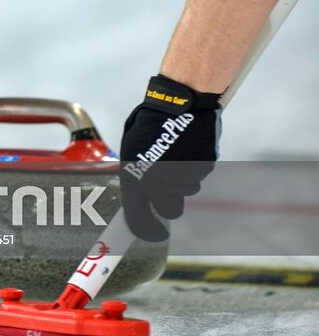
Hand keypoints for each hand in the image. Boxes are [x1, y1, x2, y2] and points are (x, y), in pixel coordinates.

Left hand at [119, 74, 221, 240]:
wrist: (181, 101)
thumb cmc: (152, 120)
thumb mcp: (133, 146)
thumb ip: (135, 173)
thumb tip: (140, 196)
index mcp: (136, 175)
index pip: (138, 217)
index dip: (146, 230)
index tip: (153, 234)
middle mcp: (158, 181)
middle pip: (170, 210)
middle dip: (170, 200)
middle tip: (168, 181)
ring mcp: (183, 176)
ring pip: (186, 192)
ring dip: (182, 179)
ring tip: (176, 152)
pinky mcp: (203, 169)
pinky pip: (197, 177)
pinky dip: (194, 167)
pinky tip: (188, 147)